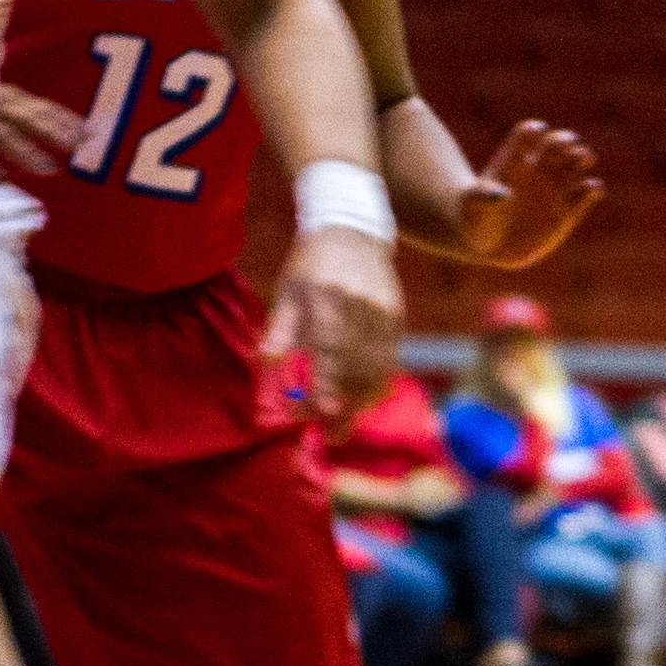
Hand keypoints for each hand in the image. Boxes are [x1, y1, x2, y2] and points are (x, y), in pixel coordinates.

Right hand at [0, 82, 85, 181]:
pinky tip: (2, 177)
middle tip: (77, 149)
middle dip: (56, 134)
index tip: (91, 133)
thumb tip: (63, 128)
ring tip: (51, 170)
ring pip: (8, 136)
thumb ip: (24, 112)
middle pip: (31, 119)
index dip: (69, 121)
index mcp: (11, 96)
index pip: (46, 109)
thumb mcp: (1, 100)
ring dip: (30, 154)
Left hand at [262, 221, 405, 422]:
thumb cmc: (309, 265)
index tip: (316, 413)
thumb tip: (267, 365)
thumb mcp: (287, 292)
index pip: (330, 349)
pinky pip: (390, 360)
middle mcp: (362, 306)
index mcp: (329, 297)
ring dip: (361, 402)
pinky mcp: (398, 318)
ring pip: (378, 369)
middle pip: (357, 367)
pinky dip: (375, 385)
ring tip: (341, 423)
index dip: (326, 384)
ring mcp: (384, 313)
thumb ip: (280, 330)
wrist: (352, 232)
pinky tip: (360, 398)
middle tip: (324, 432)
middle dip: (342, 405)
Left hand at [456, 119, 603, 267]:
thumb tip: (502, 194)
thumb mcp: (472, 206)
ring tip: (584, 160)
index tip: (538, 131)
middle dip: (567, 141)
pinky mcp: (567, 212)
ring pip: (576, 165)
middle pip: (558, 144)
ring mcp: (554, 189)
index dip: (534, 130)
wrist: (487, 244)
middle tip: (571, 148)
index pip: (528, 134)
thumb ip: (483, 197)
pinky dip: (593, 189)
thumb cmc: (475, 218)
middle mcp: (538, 170)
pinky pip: (587, 194)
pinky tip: (591, 190)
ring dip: (584, 158)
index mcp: (514, 160)